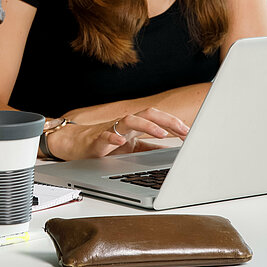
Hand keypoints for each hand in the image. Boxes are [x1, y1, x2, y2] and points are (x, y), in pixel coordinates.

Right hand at [47, 107, 189, 160]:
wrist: (75, 145)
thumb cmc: (104, 144)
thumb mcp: (132, 148)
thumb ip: (150, 149)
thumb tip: (172, 152)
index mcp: (135, 126)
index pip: (158, 118)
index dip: (174, 123)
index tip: (190, 132)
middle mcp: (125, 124)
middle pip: (148, 113)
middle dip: (168, 120)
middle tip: (184, 130)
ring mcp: (111, 130)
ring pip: (130, 120)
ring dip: (147, 126)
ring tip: (161, 133)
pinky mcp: (97, 140)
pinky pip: (106, 136)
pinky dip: (114, 138)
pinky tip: (121, 142)